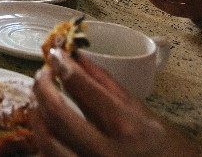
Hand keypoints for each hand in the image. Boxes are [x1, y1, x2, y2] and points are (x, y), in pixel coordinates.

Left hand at [32, 49, 196, 155]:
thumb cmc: (164, 148)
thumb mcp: (142, 112)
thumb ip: (107, 83)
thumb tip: (78, 57)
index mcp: (126, 127)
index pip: (82, 87)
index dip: (62, 65)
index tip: (55, 54)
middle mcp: (106, 152)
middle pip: (58, 114)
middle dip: (42, 88)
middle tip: (41, 74)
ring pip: (47, 142)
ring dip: (37, 116)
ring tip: (38, 101)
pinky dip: (44, 143)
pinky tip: (47, 129)